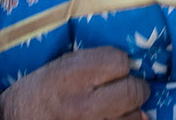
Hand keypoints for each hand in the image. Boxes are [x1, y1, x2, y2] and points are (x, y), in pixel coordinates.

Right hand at [0, 48, 146, 119]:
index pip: (120, 62)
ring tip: (116, 108)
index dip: (122, 64)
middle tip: (126, 88)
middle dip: (135, 87)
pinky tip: (112, 119)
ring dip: (130, 111)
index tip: (116, 68)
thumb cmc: (40, 89)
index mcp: (74, 76)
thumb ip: (96, 62)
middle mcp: (86, 104)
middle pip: (133, 91)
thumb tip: (130, 67)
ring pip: (134, 117)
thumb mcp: (62, 64)